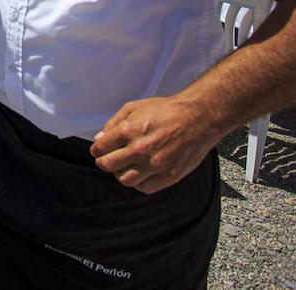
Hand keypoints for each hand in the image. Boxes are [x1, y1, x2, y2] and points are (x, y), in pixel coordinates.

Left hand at [89, 96, 221, 194]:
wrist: (198, 117)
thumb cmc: (166, 110)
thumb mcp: (134, 107)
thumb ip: (113, 123)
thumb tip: (99, 139)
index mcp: (128, 130)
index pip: (100, 148)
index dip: (97, 150)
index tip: (100, 150)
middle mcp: (140, 149)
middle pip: (108, 166)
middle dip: (104, 162)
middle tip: (108, 159)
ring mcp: (155, 164)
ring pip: (125, 180)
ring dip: (121, 173)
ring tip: (127, 166)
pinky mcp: (169, 176)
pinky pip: (145, 188)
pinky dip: (139, 183)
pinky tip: (142, 173)